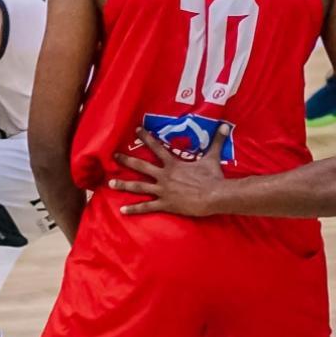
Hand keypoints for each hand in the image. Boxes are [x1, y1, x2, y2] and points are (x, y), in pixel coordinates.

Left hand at [111, 126, 229, 216]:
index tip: (136, 130)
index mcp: (173, 164)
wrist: (215, 195)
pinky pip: (147, 207)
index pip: (156, 147)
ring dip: (124, 185)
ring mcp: (163, 190)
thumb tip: (226, 126)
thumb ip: (216, 141)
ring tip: (110, 184)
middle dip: (126, 161)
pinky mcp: (165, 204)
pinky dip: (134, 209)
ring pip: (139, 186)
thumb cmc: (213, 177)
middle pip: (141, 166)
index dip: (146, 138)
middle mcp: (164, 175)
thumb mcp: (213, 157)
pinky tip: (123, 210)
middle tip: (113, 157)